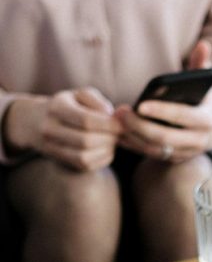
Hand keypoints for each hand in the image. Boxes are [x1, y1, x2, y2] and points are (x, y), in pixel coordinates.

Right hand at [4, 88, 120, 170]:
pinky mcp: (62, 161)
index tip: (122, 124)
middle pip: (86, 141)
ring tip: (112, 140)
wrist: (39, 121)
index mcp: (56, 107)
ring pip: (84, 158)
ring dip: (106, 150)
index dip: (108, 124)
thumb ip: (98, 102)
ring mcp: (53, 148)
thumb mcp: (81, 95)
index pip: (86, 120)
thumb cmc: (70, 105)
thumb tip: (113, 117)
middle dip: (109, 138)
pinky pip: (86, 166)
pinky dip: (102, 159)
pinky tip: (106, 149)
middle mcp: (50, 129)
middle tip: (119, 134)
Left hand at [114, 40, 211, 162]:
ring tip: (117, 120)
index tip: (140, 104)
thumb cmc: (204, 98)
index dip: (162, 112)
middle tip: (121, 112)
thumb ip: (202, 64)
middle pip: (166, 138)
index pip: (184, 117)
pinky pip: (152, 155)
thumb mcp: (205, 82)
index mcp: (208, 120)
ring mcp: (186, 152)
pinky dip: (135, 145)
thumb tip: (204, 44)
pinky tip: (119, 133)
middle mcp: (199, 141)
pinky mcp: (175, 158)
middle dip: (140, 126)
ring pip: (156, 149)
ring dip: (134, 136)